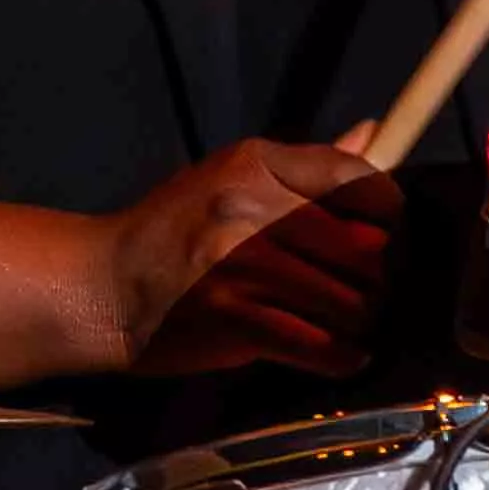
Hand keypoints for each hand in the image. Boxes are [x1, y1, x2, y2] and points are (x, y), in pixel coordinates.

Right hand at [110, 137, 393, 376]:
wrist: (98, 288)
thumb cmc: (170, 234)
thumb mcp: (231, 179)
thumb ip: (307, 166)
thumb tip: (372, 133)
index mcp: (258, 163)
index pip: (360, 181)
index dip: (390, 218)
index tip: (385, 241)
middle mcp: (253, 206)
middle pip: (367, 248)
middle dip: (378, 280)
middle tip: (368, 294)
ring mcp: (243, 263)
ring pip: (351, 301)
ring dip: (360, 323)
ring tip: (348, 328)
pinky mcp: (235, 317)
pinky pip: (321, 344)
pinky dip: (341, 357)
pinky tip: (339, 355)